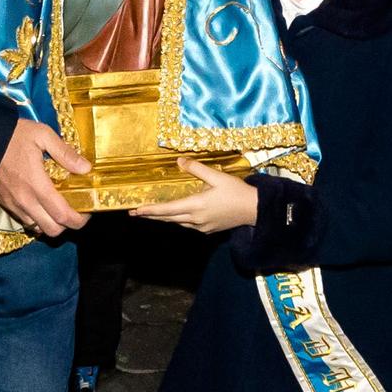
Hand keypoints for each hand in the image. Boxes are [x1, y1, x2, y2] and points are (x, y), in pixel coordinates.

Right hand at [0, 119, 90, 235]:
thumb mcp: (42, 135)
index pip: (63, 215)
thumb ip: (65, 153)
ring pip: (38, 229)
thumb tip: (85, 168)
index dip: (80, 219)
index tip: (88, 210)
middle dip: (68, 225)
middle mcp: (25, 201)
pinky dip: (38, 219)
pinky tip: (42, 203)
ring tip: (59, 206)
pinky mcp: (5, 204)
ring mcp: (14, 205)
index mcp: (37, 185)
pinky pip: (26, 222)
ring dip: (52, 223)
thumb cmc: (12, 135)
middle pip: (53, 230)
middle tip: (76, 209)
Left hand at [132, 160, 258, 233]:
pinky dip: (178, 220)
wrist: (255, 209)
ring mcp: (202, 226)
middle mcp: (196, 219)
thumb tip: (179, 162)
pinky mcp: (208, 229)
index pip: (167, 210)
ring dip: (164, 218)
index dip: (150, 211)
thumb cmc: (237, 192)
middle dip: (151, 216)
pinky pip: (188, 225)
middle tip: (135, 213)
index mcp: (196, 205)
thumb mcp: (217, 176)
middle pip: (168, 218)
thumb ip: (197, 169)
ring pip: (178, 223)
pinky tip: (177, 216)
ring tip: (152, 214)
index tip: (135, 211)